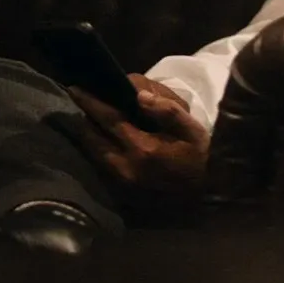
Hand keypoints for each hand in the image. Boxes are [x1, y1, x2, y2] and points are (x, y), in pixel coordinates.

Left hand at [66, 76, 208, 206]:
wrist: (208, 194)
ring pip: (93, 154)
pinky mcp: (122, 192)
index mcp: (142, 149)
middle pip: (92, 138)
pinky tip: (102, 140)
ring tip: (90, 118)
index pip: (108, 120)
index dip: (90, 102)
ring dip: (89, 135)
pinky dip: (97, 150)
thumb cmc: (201, 157)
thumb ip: (168, 110)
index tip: (75, 88)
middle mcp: (125, 167)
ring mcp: (122, 182)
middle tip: (83, 101)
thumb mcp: (192, 129)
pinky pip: (101, 166)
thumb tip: (139, 94)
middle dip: (86, 118)